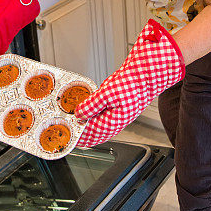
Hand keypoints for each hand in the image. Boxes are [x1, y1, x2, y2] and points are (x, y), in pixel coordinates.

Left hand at [74, 19, 184, 147]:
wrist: (145, 75)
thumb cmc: (132, 84)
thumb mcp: (106, 93)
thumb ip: (91, 106)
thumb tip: (79, 114)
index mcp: (112, 124)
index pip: (89, 135)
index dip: (75, 134)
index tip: (65, 130)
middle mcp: (114, 125)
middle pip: (92, 135)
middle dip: (79, 132)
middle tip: (66, 127)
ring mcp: (117, 119)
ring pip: (97, 130)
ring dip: (85, 127)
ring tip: (73, 122)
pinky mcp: (118, 112)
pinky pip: (102, 123)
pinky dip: (93, 121)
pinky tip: (87, 116)